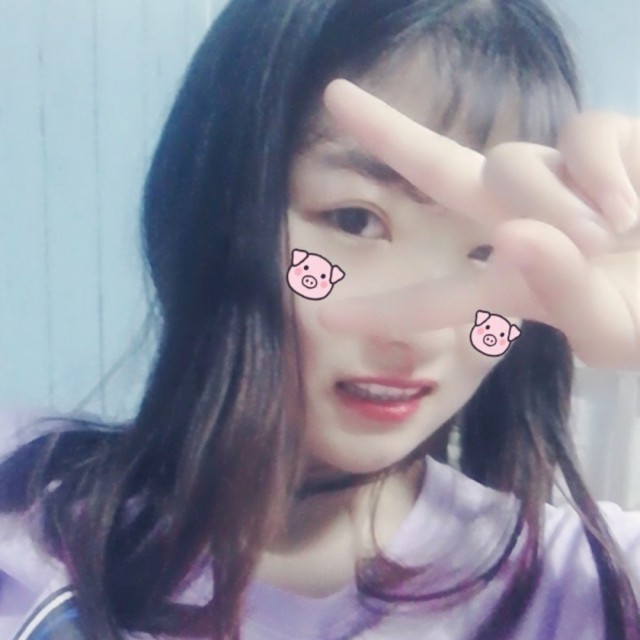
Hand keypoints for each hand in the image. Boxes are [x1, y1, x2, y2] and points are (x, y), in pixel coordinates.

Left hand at [319, 79, 639, 369]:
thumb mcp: (616, 334)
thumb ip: (564, 298)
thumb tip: (519, 234)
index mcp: (514, 283)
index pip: (436, 294)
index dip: (385, 308)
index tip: (325, 317)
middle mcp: (524, 222)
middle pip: (442, 168)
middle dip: (388, 133)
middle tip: (333, 95)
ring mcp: (562, 178)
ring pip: (508, 162)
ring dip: (548, 202)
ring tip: (606, 236)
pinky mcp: (609, 141)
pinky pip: (580, 135)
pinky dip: (599, 172)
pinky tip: (626, 207)